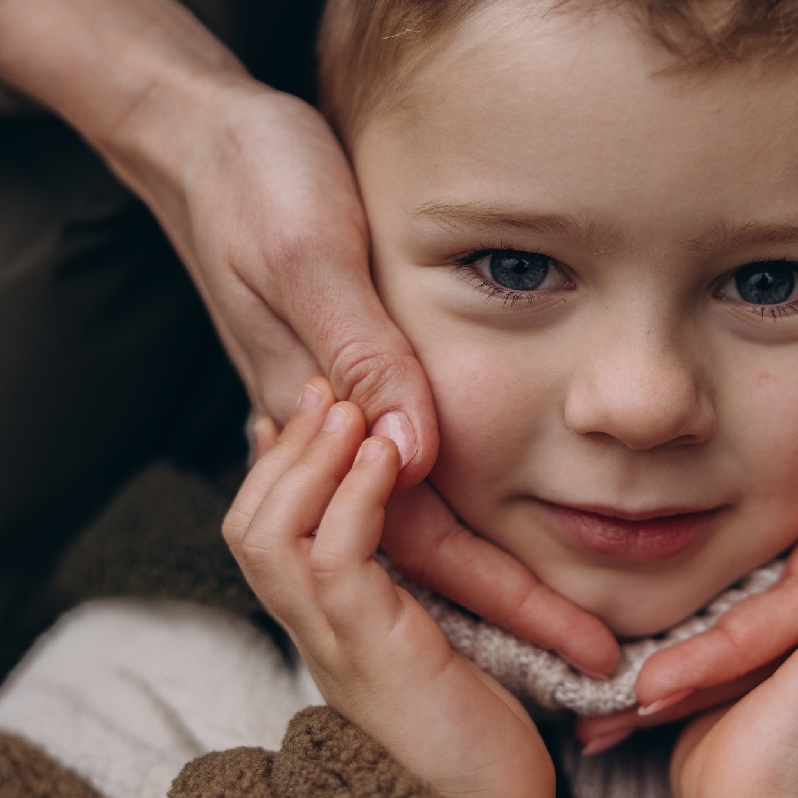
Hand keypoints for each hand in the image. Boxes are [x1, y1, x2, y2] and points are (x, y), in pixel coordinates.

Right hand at [0, 0, 618, 675]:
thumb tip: (413, 453)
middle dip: (510, 611)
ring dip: (483, 581)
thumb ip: (361, 353)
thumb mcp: (313, 256)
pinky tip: (493, 524)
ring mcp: (324, 416)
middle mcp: (323, 436)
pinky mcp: (328, 383)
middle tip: (600, 656)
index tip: (581, 642)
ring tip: (564, 619)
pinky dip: (449, 518)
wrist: (198, 141)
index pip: (419, 539)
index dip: (502, 597)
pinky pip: (396, 480)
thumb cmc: (258, 185)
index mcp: (320, 417)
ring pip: (408, 528)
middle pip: (423, 554)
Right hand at [226, 384, 555, 797]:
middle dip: (283, 449)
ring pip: (271, 535)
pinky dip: (352, 499)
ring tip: (346, 406)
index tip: (305, 405)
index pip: (269, 532)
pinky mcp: (373, 651)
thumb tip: (415, 546)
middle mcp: (314, 632)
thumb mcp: (436, 647)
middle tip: (320, 386)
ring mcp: (334, 642)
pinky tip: (385, 455)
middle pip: (250, 524)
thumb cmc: (472, 737)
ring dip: (307, 461)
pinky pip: (335, 562)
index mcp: (326, 626)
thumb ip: (415, 596)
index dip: (277, 466)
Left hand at [579, 163, 797, 746]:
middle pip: (788, 629)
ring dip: (712, 669)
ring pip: (787, 621)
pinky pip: (794, 588)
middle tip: (608, 719)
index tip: (652, 686)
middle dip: (703, 679)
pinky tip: (668, 638)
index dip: (735, 648)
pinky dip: (737, 626)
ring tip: (623, 705)